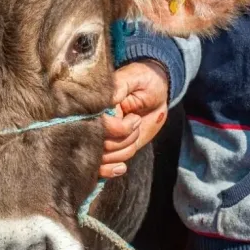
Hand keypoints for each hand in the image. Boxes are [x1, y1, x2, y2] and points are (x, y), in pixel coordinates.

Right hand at [99, 60, 168, 177]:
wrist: (156, 91)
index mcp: (95, 106)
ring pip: (106, 158)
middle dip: (124, 139)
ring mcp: (102, 138)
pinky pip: (103, 169)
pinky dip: (111, 171)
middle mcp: (94, 123)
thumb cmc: (142, 80)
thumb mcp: (131, 78)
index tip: (133, 117)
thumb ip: (117, 88)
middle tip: (136, 121)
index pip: (98, 126)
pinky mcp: (111, 149)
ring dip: (126, 150)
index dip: (118, 128)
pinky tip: (121, 167)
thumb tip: (105, 103)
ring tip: (135, 131)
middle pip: (102, 146)